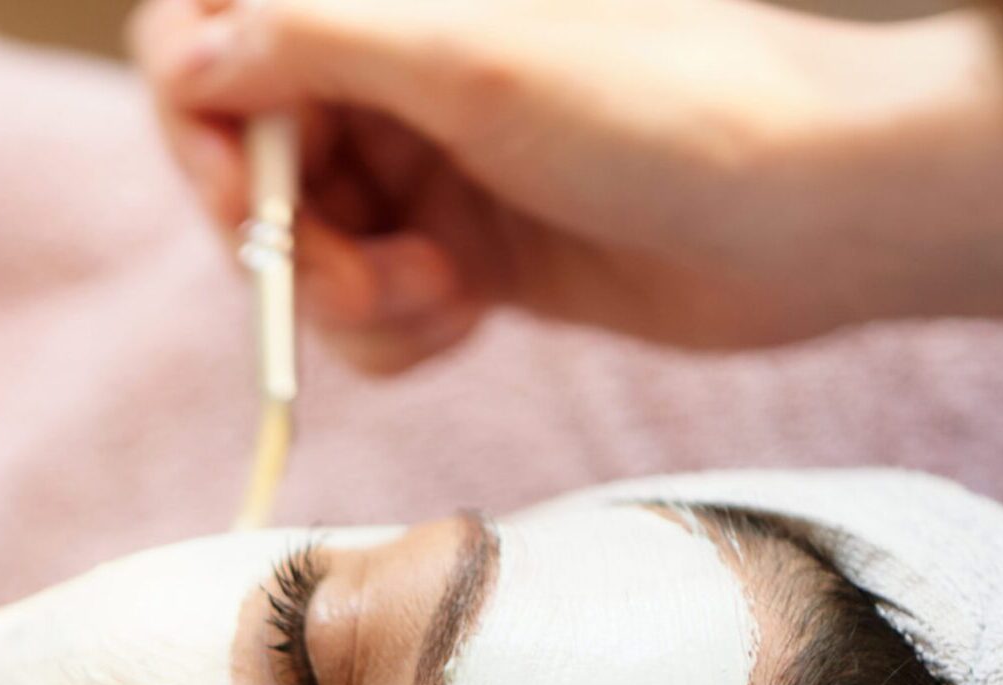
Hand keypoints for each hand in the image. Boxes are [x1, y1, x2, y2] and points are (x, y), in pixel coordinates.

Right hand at [130, 0, 1002, 369]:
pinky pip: (370, 309)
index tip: (249, 195)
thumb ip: (312, 42)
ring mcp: (429, 163)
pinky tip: (466, 321)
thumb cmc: (664, 107)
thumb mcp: (469, 60)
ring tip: (436, 302)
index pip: (210, 34)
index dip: (204, 118)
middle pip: (249, 157)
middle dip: (284, 236)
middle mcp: (396, 68)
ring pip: (304, 248)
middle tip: (352, 282)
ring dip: (344, 297)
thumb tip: (187, 56)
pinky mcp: (469, 252)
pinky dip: (395, 332)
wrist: (815, 209)